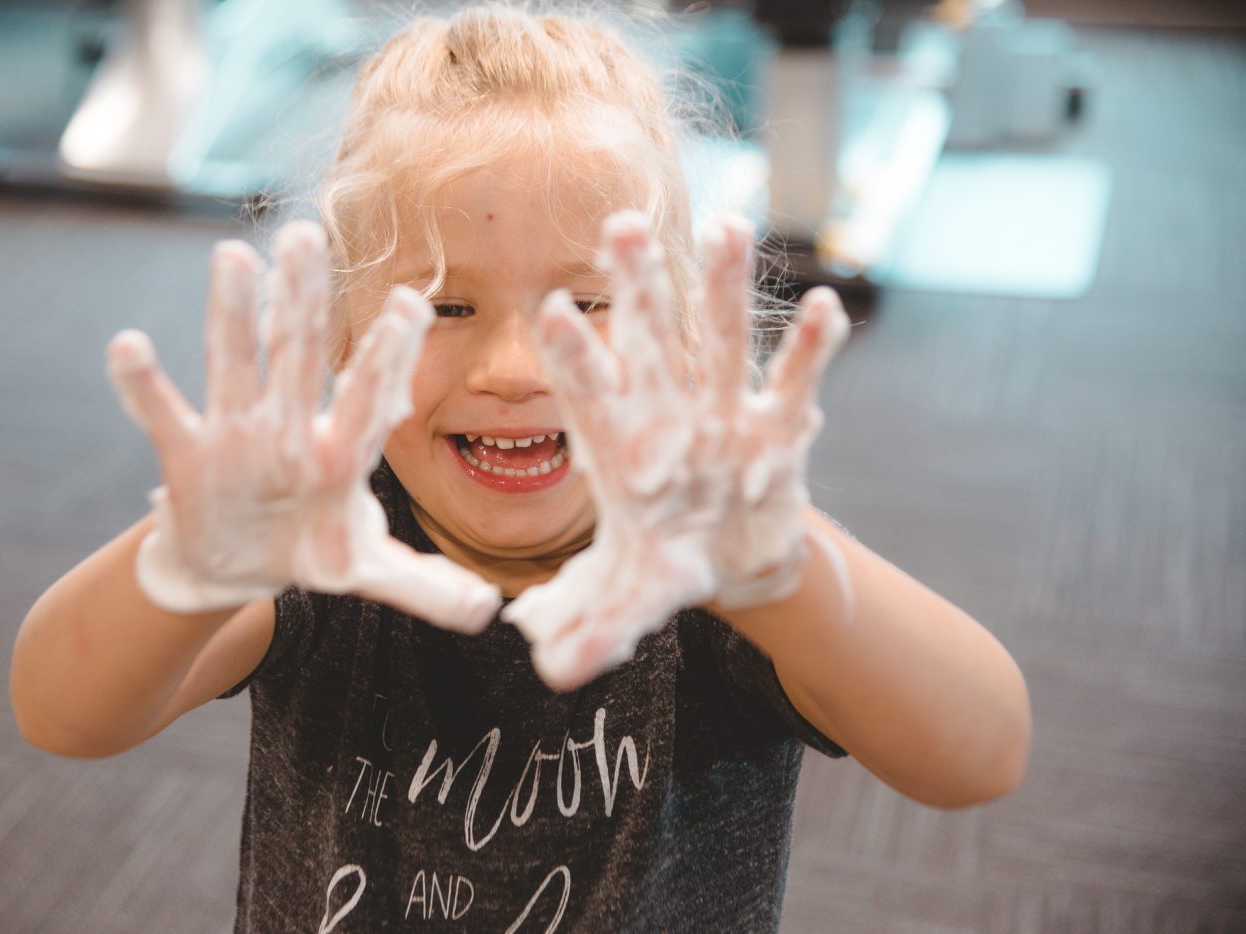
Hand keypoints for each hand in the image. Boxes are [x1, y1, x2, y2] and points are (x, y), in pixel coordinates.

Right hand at [106, 222, 499, 631]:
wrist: (238, 566)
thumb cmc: (311, 551)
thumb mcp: (364, 571)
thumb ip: (421, 586)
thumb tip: (487, 612)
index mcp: (340, 455)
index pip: (370, 399)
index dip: (387, 357)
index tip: (410, 304)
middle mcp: (290, 430)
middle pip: (298, 357)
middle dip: (303, 301)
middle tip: (306, 235)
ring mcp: (237, 436)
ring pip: (234, 364)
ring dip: (231, 314)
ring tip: (233, 254)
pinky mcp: (186, 454)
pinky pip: (160, 414)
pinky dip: (140, 386)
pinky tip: (127, 345)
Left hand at [501, 211, 849, 688]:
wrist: (730, 559)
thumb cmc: (666, 565)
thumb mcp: (631, 602)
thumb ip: (593, 625)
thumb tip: (546, 667)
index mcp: (622, 453)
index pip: (590, 401)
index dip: (574, 360)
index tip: (547, 312)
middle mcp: (670, 419)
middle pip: (651, 344)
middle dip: (639, 288)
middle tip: (621, 225)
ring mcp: (725, 415)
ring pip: (724, 342)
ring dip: (727, 288)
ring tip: (731, 226)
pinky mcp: (778, 428)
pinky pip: (796, 384)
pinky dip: (811, 351)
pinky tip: (828, 305)